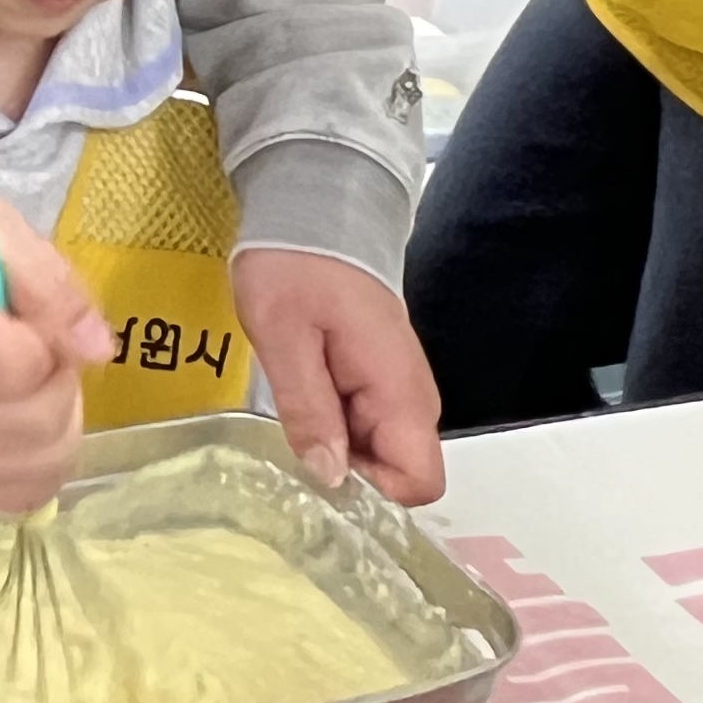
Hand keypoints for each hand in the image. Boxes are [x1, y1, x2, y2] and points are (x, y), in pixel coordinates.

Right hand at [0, 204, 116, 513]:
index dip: (45, 335)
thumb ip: (50, 283)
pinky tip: (18, 427)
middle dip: (57, 382)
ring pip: (40, 466)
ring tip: (27, 387)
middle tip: (34, 354)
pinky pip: (22, 494)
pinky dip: (39, 461)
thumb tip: (95, 350)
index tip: (23, 317)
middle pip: (37, 422)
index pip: (23, 363)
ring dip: (57, 423)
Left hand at [234, 249, 444, 504]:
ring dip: (336, 451)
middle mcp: (411, 396)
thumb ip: (309, 408)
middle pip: (397, 473)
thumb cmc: (294, 264)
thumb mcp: (284, 335)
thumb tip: (330, 479)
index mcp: (399, 391)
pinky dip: (333, 428)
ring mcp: (395, 387)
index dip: (372, 493)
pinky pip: (364, 425)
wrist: (311, 209)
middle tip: (290, 445)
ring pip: (378, 452)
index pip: (418, 481)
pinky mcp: (376, 377)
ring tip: (288, 419)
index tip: (318, 474)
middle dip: (348, 476)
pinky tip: (297, 403)